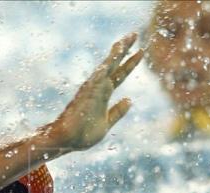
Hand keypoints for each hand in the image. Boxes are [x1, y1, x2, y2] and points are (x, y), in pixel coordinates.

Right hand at [43, 33, 142, 150]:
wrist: (67, 142)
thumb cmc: (83, 134)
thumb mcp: (106, 123)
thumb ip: (117, 112)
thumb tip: (130, 100)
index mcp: (103, 94)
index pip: (120, 74)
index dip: (130, 63)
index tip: (141, 51)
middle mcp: (98, 88)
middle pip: (114, 64)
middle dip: (124, 49)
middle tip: (134, 34)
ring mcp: (91, 89)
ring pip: (106, 67)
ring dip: (115, 53)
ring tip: (125, 40)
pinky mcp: (85, 94)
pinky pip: (97, 78)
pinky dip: (105, 67)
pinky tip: (114, 56)